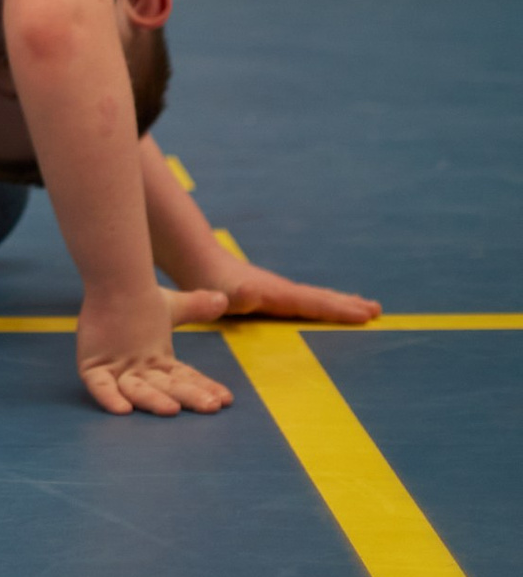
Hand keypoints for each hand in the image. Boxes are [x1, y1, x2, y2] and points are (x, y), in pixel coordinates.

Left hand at [75, 282, 230, 416]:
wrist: (110, 283)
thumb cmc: (137, 300)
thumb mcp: (172, 307)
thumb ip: (196, 308)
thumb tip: (223, 300)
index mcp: (160, 362)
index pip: (186, 378)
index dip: (204, 388)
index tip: (225, 399)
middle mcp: (140, 371)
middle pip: (167, 387)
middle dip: (189, 397)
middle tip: (211, 406)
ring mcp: (117, 371)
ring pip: (137, 390)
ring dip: (153, 400)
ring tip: (172, 409)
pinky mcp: (93, 368)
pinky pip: (101, 386)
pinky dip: (110, 397)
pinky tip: (121, 409)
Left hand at [197, 261, 380, 326]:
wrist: (198, 261)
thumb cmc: (210, 283)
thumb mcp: (223, 294)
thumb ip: (238, 296)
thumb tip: (250, 295)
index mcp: (278, 295)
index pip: (315, 303)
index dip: (340, 310)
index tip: (366, 315)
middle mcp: (284, 291)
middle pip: (322, 299)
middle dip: (349, 305)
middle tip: (378, 311)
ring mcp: (280, 292)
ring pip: (317, 299)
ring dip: (342, 303)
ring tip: (367, 308)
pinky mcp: (273, 296)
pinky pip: (306, 303)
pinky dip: (325, 305)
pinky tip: (328, 309)